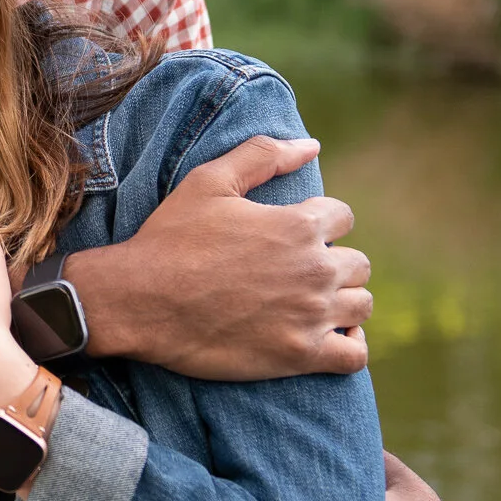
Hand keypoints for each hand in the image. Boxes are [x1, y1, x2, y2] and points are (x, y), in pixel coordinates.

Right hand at [80, 136, 370, 379]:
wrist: (140, 301)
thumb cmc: (172, 238)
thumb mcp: (209, 181)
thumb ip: (263, 155)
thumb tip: (312, 144)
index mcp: (299, 224)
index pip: (343, 217)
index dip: (319, 221)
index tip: (293, 234)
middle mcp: (315, 269)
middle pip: (358, 263)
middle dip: (333, 263)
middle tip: (296, 272)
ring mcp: (311, 315)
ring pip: (361, 306)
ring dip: (342, 302)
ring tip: (312, 303)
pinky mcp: (300, 355)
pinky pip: (354, 355)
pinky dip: (350, 345)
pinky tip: (328, 337)